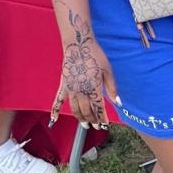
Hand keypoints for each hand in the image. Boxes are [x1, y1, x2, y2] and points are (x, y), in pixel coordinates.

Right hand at [49, 9, 118, 128]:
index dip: (102, 118)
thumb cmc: (96, 56)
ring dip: (80, 118)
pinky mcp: (63, 86)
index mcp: (94, 88)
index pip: (98, 108)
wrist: (78, 45)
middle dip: (92, 120)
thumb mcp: (108, 71)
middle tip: (96, 126)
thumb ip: (112, 88)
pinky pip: (57, 101)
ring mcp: (70, 89)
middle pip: (86, 110)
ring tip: (85, 124)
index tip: (105, 126)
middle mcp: (81, 91)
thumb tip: (118, 102)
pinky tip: (53, 121)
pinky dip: (54, 111)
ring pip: (74, 109)